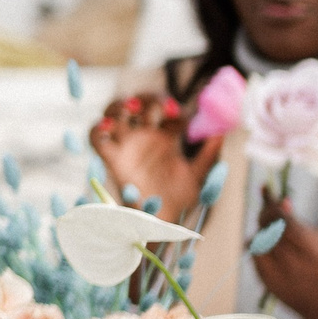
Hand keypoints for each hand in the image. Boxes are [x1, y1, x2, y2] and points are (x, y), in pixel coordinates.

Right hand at [89, 94, 211, 215]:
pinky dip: (98, 128)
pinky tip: (110, 126)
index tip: (180, 113)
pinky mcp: (112, 158)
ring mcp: (126, 146)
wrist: (161, 221)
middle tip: (160, 105)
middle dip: (146, 97)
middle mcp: (143, 137)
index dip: (171, 106)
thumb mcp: (198, 174)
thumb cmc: (178, 200)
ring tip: (133, 107)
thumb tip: (221, 131)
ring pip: (113, 114)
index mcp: (164, 137)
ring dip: (119, 104)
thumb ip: (208, 153)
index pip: (165, 110)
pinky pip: (96, 138)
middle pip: (138, 104)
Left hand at [254, 195, 317, 318]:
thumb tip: (282, 201)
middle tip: (269, 205)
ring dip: (261, 230)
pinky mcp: (269, 285)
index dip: (272, 203)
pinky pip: (255, 259)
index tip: (267, 191)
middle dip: (266, 213)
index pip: (282, 220)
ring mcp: (279, 278)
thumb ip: (300, 223)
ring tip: (272, 226)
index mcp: (313, 252)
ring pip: (256, 243)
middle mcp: (293, 265)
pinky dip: (259, 247)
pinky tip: (269, 243)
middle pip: (266, 230)